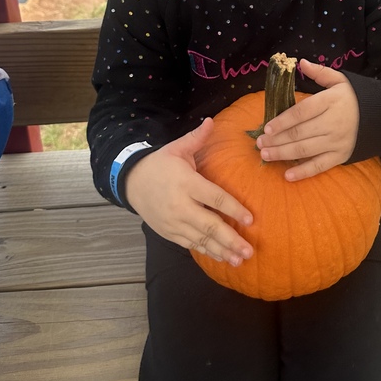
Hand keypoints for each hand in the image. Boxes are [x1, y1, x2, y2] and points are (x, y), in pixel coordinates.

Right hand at [123, 119, 253, 265]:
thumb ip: (196, 138)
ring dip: (221, 250)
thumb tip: (211, 121)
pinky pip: (190, 244)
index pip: (214, 198)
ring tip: (240, 259)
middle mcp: (180, 205)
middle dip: (231, 239)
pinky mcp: (168, 232)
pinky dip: (206, 251)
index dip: (233, 209)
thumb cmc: (159, 164)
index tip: (250, 219)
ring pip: (201, 239)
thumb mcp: (176, 148)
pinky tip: (221, 257)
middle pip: (209, 225)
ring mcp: (173, 221)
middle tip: (249, 250)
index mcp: (186, 182)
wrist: (130, 182)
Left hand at [257, 59, 358, 181]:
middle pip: (300, 133)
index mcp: (330, 102)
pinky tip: (287, 176)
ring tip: (265, 155)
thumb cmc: (353, 98)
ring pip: (305, 150)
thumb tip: (300, 62)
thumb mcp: (339, 80)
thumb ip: (319, 72)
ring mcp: (337, 141)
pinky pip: (319, 166)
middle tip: (259, 144)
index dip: (282, 121)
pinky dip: (303, 172)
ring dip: (283, 154)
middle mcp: (333, 123)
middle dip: (277, 139)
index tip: (266, 128)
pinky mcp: (340, 156)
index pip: (302, 112)